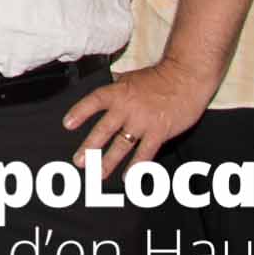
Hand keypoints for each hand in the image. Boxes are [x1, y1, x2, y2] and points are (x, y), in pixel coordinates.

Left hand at [63, 58, 213, 176]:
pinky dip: (136, 166)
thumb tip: (102, 93)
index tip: (67, 124)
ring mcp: (143, 122)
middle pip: (105, 129)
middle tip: (79, 161)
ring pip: (122, 144)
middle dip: (90, 147)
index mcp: (118, 92)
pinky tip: (128, 177)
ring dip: (109, 161)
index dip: (80, 112)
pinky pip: (145, 152)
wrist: (186, 77)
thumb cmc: (158, 78)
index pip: (94, 101)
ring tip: (98, 174)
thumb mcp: (130, 77)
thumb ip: (115, 88)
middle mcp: (128, 108)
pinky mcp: (159, 132)